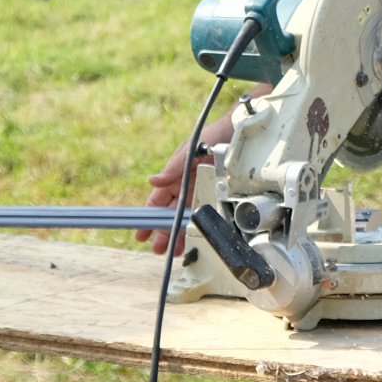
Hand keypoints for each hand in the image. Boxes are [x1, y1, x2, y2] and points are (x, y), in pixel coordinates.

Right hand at [136, 111, 235, 254]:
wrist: (240, 130)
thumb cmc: (212, 135)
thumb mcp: (190, 149)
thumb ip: (174, 167)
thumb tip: (153, 181)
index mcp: (176, 175)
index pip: (158, 200)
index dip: (149, 216)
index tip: (141, 233)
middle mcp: (187, 185)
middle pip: (171, 213)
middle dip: (163, 231)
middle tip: (159, 248)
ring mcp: (203, 191)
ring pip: (187, 217)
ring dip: (180, 234)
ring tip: (176, 250)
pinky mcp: (218, 195)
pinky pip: (206, 213)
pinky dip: (201, 227)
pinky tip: (198, 238)